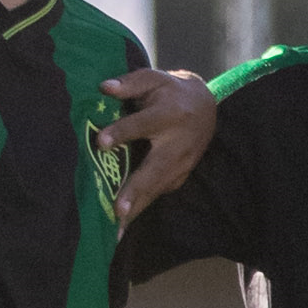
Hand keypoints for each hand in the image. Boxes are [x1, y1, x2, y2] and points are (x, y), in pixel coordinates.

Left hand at [97, 69, 216, 223]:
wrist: (205, 107)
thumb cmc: (169, 92)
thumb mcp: (153, 78)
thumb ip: (130, 83)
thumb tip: (105, 88)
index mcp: (170, 113)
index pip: (144, 124)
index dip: (123, 132)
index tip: (101, 142)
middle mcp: (178, 143)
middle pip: (156, 168)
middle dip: (137, 189)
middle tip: (118, 209)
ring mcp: (182, 164)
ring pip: (157, 188)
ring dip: (137, 208)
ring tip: (117, 230)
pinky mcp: (180, 177)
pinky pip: (158, 194)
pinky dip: (141, 209)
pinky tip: (123, 226)